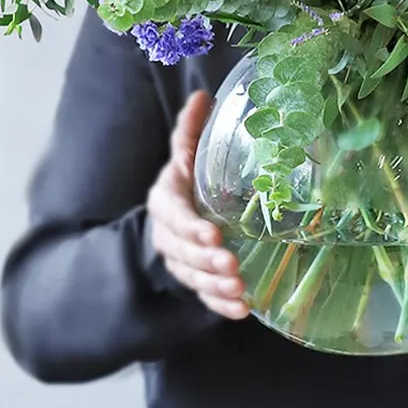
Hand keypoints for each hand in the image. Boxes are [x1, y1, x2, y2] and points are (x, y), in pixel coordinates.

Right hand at [145, 90, 249, 319]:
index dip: (191, 227)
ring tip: (240, 291)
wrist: (179, 213)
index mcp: (166, 201)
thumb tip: (203, 96)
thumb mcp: (187, 154)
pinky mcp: (194, 279)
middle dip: (206, 260)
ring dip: (215, 285)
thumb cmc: (188, 180)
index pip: (174, 216)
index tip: (213, 234)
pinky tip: (241, 311)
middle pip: (182, 251)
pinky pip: (203, 295)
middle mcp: (169, 234)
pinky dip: (220, 306)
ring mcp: (180, 260)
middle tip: (232, 266)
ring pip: (193, 276)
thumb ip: (190, 130)